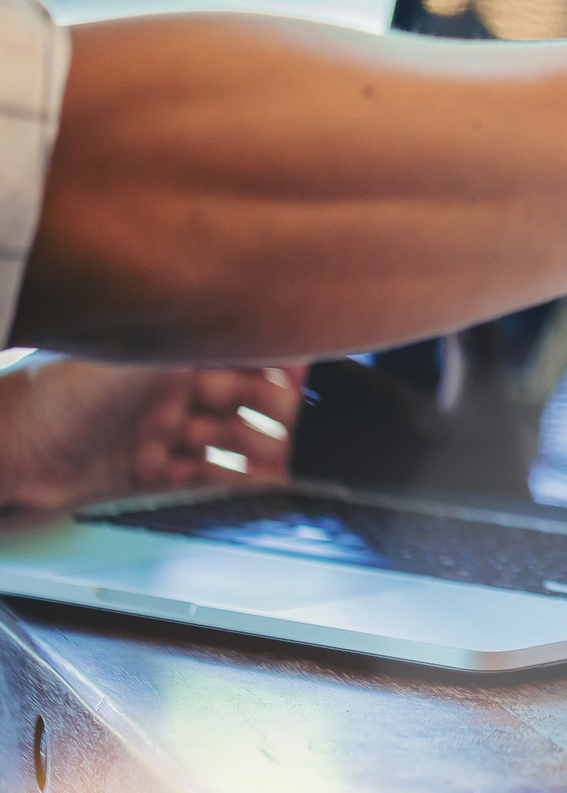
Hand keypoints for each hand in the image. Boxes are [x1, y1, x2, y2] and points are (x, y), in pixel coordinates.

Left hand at [0, 360, 307, 509]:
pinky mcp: (149, 469)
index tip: (310, 374)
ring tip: (289, 464)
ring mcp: (160, 429)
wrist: (9, 451)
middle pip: (241, 398)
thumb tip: (253, 307)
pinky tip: (255, 485)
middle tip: (306, 428)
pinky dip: (231, 480)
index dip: (278, 360)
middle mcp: (168, 387)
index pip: (239, 350)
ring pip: (227, 438)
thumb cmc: (57, 395)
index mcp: (169, 351)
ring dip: (260, 451)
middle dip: (277, 412)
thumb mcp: (138, 356)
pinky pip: (202, 475)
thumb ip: (199, 338)